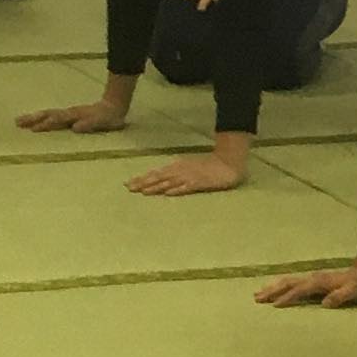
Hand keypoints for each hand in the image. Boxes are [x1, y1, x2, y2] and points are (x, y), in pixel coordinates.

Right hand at [19, 96, 127, 133]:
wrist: (113, 106)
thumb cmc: (109, 117)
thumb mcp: (103, 122)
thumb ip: (90, 124)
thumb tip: (75, 128)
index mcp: (75, 115)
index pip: (57, 119)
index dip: (46, 124)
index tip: (34, 129)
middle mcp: (68, 113)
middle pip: (47, 114)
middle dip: (32, 119)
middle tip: (17, 122)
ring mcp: (67, 113)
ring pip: (47, 114)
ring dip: (33, 117)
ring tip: (19, 121)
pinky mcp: (68, 116)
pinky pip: (51, 116)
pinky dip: (40, 118)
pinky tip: (33, 122)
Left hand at [128, 155, 243, 196]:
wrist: (228, 163)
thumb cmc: (209, 166)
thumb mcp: (189, 167)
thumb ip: (176, 173)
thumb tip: (162, 181)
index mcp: (177, 167)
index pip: (155, 173)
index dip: (141, 178)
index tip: (128, 184)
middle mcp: (180, 170)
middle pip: (158, 177)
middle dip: (143, 182)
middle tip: (129, 188)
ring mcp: (190, 176)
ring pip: (169, 182)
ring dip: (156, 186)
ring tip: (143, 191)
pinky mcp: (200, 183)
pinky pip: (187, 187)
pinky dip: (177, 190)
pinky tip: (168, 194)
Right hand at [257, 265, 356, 310]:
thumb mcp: (354, 292)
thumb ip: (340, 297)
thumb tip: (325, 303)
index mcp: (319, 282)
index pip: (299, 290)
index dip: (287, 297)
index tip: (274, 305)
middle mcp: (312, 278)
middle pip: (287, 283)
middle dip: (272, 290)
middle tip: (257, 298)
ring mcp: (312, 278)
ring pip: (287, 281)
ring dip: (272, 287)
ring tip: (258, 293)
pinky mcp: (313, 280)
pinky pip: (292, 282)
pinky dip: (280, 285)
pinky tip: (275, 288)